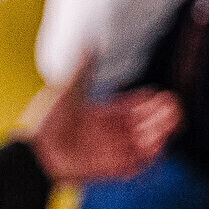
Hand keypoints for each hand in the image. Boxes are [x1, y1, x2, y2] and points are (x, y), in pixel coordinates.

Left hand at [22, 53, 178, 185]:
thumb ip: (84, 68)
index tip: (162, 96)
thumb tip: (90, 39)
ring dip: (159, 135)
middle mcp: (111, 133)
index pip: (136, 107)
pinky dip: (149, 159)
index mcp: (104, 114)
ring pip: (145, 144)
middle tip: (173, 109)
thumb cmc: (47, 122)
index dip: (151, 102)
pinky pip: (136, 166)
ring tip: (169, 125)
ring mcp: (111, 151)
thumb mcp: (68, 90)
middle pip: (146, 124)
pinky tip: (157, 146)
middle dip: (162, 117)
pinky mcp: (109, 169)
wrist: (34, 154)